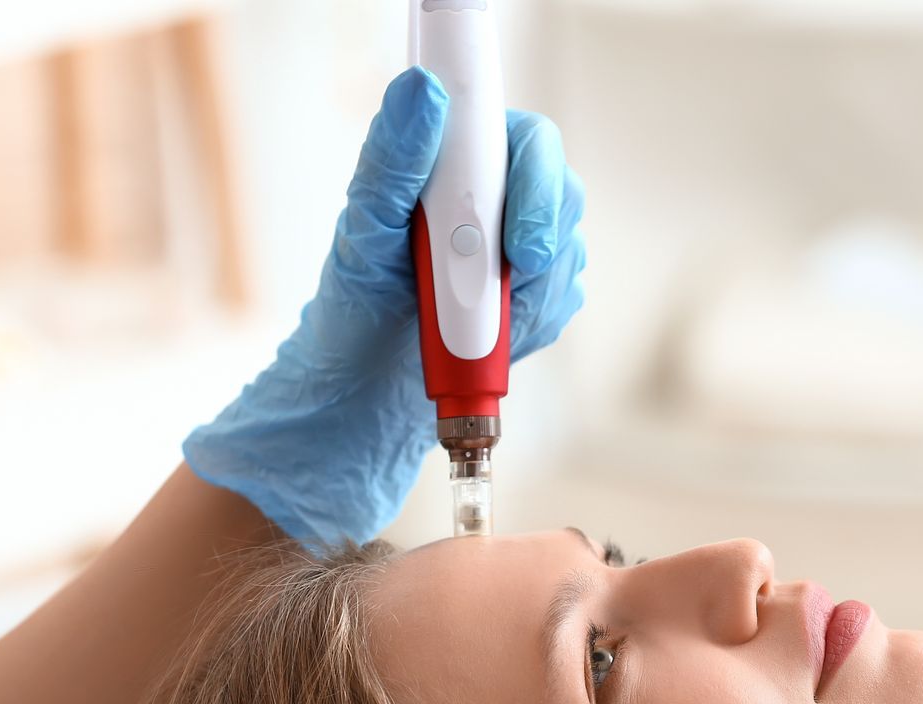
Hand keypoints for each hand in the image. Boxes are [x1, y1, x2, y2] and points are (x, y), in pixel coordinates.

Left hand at [185, 67, 586, 548]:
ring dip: (528, 292)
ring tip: (467, 318)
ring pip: (567, 251)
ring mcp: (525, 245)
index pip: (524, 138)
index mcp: (456, 162)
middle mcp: (496, 196)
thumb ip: (392, 159)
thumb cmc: (355, 308)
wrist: (366, 393)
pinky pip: (564, 300)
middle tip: (510, 278)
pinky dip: (532, 324)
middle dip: (540, 240)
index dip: (535, 176)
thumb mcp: (363, 231)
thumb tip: (420, 91)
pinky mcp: (540, 295)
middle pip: (559, 190)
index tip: (518, 233)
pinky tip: (489, 336)